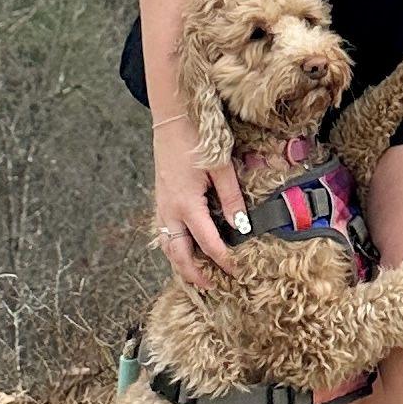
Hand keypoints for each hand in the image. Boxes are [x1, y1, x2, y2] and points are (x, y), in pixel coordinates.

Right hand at [151, 137, 247, 286]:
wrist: (171, 117)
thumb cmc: (197, 138)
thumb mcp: (221, 167)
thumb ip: (231, 198)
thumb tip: (242, 226)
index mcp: (186, 204)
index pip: (207, 242)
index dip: (223, 260)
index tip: (238, 272)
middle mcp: (170, 209)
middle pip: (179, 253)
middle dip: (194, 273)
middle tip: (212, 286)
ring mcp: (161, 205)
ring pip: (167, 245)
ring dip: (180, 263)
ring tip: (197, 275)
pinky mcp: (160, 198)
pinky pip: (164, 232)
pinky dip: (174, 247)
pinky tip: (184, 249)